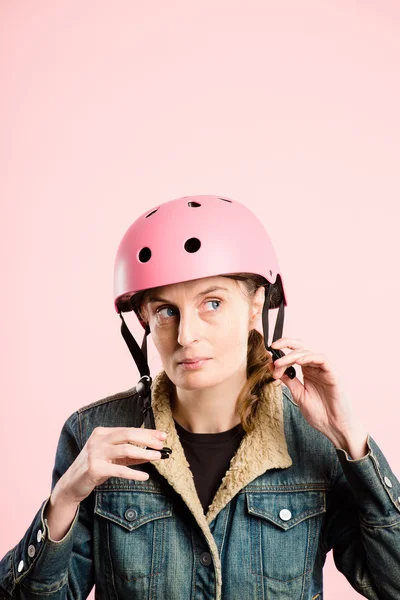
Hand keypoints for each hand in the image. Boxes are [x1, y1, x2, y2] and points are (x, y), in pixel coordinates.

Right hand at [57, 426, 166, 503]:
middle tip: (162, 444)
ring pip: (125, 449)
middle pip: (128, 434)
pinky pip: (119, 470)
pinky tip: (144, 476)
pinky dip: (134, 473)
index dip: (147, 432)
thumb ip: (130, 454)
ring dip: (144, 453)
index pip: (129, 429)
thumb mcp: (112, 458)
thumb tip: (152, 453)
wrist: (71, 484)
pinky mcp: (94, 469)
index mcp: (102, 433)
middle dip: (147, 439)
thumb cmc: (94, 468)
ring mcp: (95, 453)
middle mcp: (98, 440)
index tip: (162, 436)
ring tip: (157, 457)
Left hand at [270, 337, 367, 456]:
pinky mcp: (333, 374)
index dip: (281, 355)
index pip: (294, 355)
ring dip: (292, 355)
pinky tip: (298, 361)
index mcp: (308, 371)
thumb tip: (272, 367)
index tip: (270, 363)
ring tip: (279, 363)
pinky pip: (322, 359)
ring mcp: (325, 369)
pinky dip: (309, 357)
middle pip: (301, 347)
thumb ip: (288, 380)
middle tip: (273, 346)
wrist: (334, 427)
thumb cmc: (319, 413)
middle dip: (286, 343)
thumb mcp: (298, 394)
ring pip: (309, 352)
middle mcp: (316, 367)